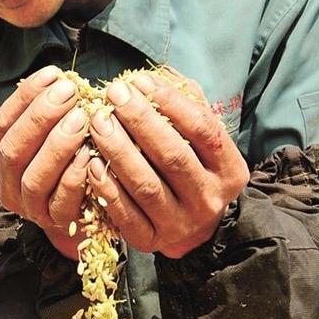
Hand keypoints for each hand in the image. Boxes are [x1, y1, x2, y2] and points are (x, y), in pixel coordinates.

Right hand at [0, 65, 90, 257]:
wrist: (85, 210)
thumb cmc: (67, 161)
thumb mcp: (50, 134)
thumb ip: (49, 112)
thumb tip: (60, 78)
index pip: (2, 123)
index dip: (26, 97)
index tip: (54, 74)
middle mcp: (6, 185)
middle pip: (14, 150)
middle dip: (41, 117)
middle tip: (70, 92)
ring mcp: (30, 208)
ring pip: (34, 177)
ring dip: (57, 145)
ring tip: (80, 118)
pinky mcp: (56, 223)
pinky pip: (63, 201)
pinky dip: (75, 176)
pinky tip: (90, 153)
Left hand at [86, 70, 248, 257]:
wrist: (192, 230)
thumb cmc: (192, 169)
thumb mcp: (200, 139)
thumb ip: (186, 105)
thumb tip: (157, 75)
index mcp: (229, 170)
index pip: (203, 131)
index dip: (172, 103)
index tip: (140, 82)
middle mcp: (208, 200)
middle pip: (173, 157)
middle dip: (140, 121)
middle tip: (112, 96)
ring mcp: (180, 225)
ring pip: (146, 186)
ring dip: (118, 151)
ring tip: (97, 123)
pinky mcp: (151, 242)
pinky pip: (126, 215)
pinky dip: (107, 189)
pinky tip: (90, 164)